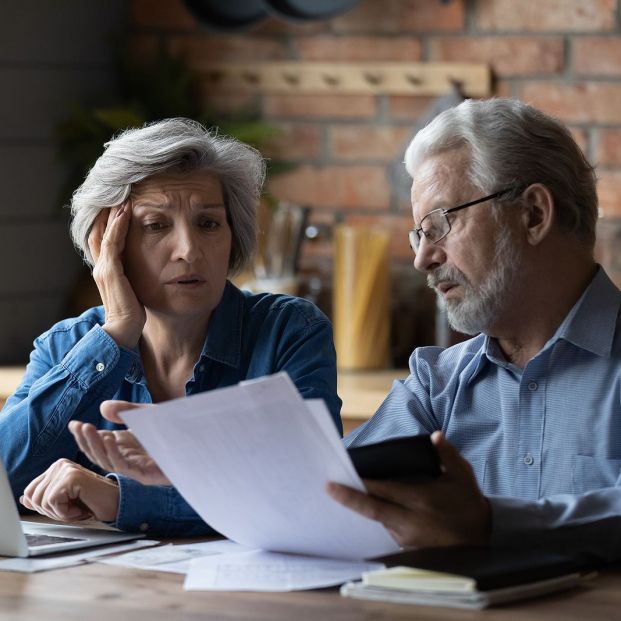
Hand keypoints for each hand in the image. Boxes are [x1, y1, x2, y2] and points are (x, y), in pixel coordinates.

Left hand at [20, 459, 119, 521]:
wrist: (118, 504)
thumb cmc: (95, 503)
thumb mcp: (64, 503)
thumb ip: (44, 499)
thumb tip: (24, 499)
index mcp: (57, 468)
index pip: (30, 491)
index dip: (44, 507)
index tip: (64, 508)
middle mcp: (60, 464)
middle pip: (33, 497)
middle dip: (52, 511)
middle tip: (73, 510)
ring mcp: (66, 469)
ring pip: (42, 501)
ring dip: (60, 513)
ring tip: (78, 509)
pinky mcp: (71, 477)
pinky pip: (53, 502)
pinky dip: (66, 513)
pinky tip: (81, 508)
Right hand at [68, 400, 170, 485]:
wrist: (200, 438)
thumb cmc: (175, 428)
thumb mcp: (147, 414)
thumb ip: (127, 411)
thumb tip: (103, 407)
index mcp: (127, 447)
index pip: (99, 445)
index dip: (85, 436)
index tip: (73, 424)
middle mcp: (130, 459)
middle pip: (100, 455)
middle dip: (87, 441)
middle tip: (79, 426)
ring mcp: (138, 468)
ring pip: (109, 462)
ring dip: (96, 446)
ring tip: (87, 429)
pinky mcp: (148, 474)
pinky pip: (125, 467)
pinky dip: (114, 454)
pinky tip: (107, 440)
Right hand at [88, 203, 145, 348]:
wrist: (124, 332)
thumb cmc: (132, 313)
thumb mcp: (134, 289)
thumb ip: (135, 276)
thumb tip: (149, 266)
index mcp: (106, 269)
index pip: (104, 238)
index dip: (110, 220)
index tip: (121, 203)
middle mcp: (101, 266)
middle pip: (99, 230)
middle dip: (108, 211)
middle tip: (120, 192)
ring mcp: (103, 268)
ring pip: (104, 233)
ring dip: (113, 213)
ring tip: (124, 196)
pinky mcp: (110, 273)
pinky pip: (112, 244)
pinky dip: (117, 227)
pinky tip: (126, 214)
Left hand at [327, 432, 490, 547]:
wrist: (482, 538)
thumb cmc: (468, 503)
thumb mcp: (463, 475)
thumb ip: (447, 455)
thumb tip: (435, 435)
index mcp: (421, 500)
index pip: (384, 491)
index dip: (362, 484)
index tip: (343, 475)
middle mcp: (411, 521)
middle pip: (372, 510)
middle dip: (348, 498)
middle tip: (328, 487)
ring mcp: (407, 537)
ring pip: (376, 521)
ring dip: (360, 508)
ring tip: (340, 493)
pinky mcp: (407, 548)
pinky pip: (385, 531)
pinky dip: (373, 520)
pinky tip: (362, 508)